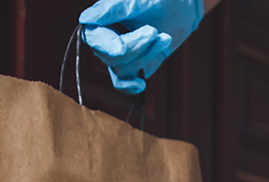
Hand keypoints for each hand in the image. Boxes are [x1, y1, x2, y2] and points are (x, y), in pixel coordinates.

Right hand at [80, 0, 203, 94]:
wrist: (182, 7)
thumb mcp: (138, 1)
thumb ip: (113, 9)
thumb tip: (85, 19)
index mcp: (101, 18)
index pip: (94, 37)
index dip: (106, 45)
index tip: (120, 49)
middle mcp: (106, 37)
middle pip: (112, 56)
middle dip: (137, 47)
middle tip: (154, 31)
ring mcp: (118, 53)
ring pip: (122, 69)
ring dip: (147, 56)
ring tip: (165, 38)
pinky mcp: (132, 64)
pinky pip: (122, 82)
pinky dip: (130, 86)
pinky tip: (141, 84)